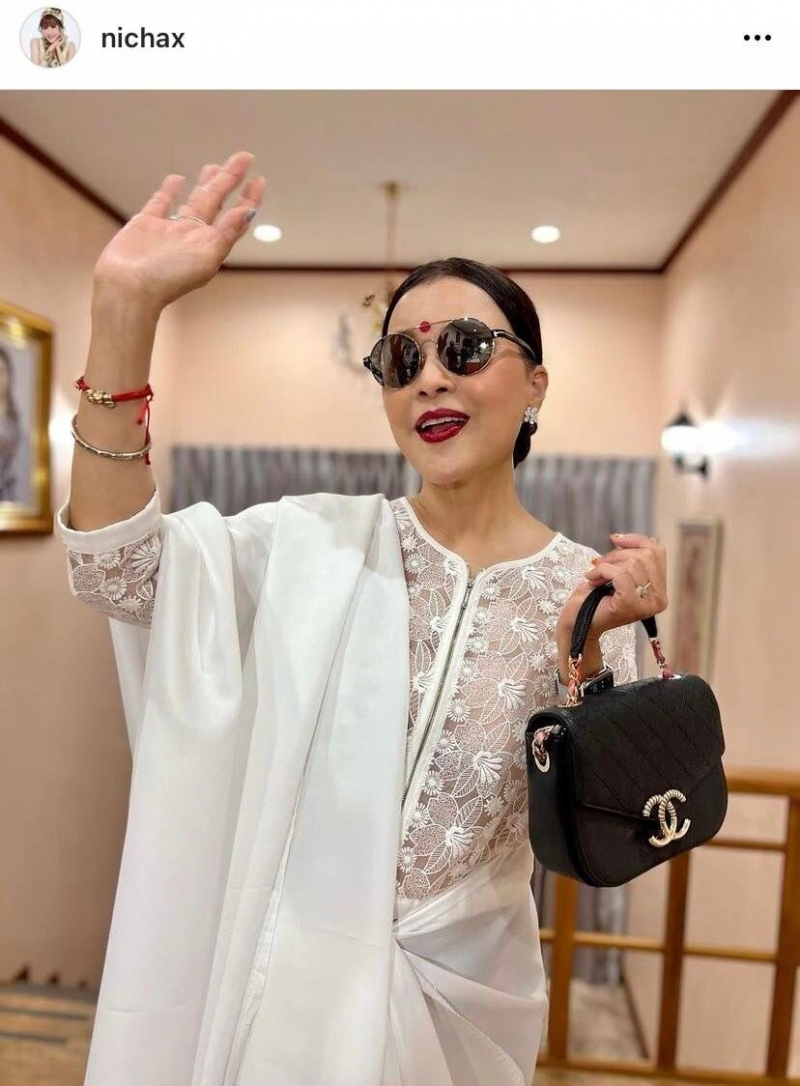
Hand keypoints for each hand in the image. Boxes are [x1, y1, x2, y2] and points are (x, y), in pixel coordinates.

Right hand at [93, 151, 265, 310]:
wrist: (128, 287)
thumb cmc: (168, 278)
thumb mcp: (206, 255)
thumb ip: (227, 232)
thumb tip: (249, 211)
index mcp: (211, 244)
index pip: (236, 217)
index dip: (248, 198)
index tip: (260, 178)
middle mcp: (193, 235)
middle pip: (216, 201)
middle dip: (230, 179)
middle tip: (243, 157)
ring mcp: (170, 229)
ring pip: (193, 200)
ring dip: (205, 184)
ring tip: (214, 167)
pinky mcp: (146, 224)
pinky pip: (161, 202)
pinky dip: (169, 191)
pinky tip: (176, 178)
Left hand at [556, 533, 667, 643]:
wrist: (577, 621)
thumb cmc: (595, 597)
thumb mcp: (617, 570)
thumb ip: (629, 555)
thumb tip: (620, 538)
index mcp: (660, 590)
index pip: (658, 550)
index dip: (635, 540)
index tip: (614, 540)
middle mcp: (659, 599)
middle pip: (645, 554)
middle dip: (618, 553)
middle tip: (600, 564)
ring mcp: (646, 604)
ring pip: (633, 563)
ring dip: (607, 564)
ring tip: (596, 575)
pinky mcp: (630, 605)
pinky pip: (620, 574)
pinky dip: (601, 571)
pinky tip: (591, 578)